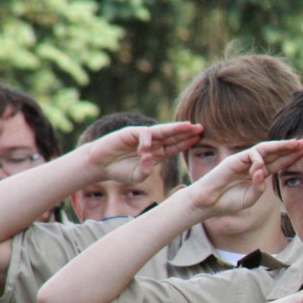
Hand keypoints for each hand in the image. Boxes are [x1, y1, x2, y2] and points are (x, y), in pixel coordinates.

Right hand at [86, 122, 202, 182]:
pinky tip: (145, 149)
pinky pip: (143, 134)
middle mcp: (153, 143)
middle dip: (187, 132)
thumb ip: (147, 170)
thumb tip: (150, 159)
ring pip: (162, 131)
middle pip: (173, 136)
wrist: (101, 165)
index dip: (187, 142)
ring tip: (188, 126)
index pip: (175, 146)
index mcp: (158, 153)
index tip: (200, 138)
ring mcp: (142, 137)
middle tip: (201, 128)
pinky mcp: (130, 132)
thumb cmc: (121, 170)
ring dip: (175, 128)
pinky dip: (146, 140)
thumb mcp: (138, 176)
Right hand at [186, 139, 302, 217]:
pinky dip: (258, 160)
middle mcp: (253, 165)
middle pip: (274, 153)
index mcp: (259, 175)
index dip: (291, 158)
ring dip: (280, 146)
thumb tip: (262, 173)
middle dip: (289, 148)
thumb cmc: (228, 202)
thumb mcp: (250, 198)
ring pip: (264, 149)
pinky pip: (250, 155)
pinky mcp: (233, 160)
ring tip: (294, 145)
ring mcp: (243, 161)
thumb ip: (259, 188)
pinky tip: (260, 167)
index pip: (278, 163)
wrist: (208, 203)